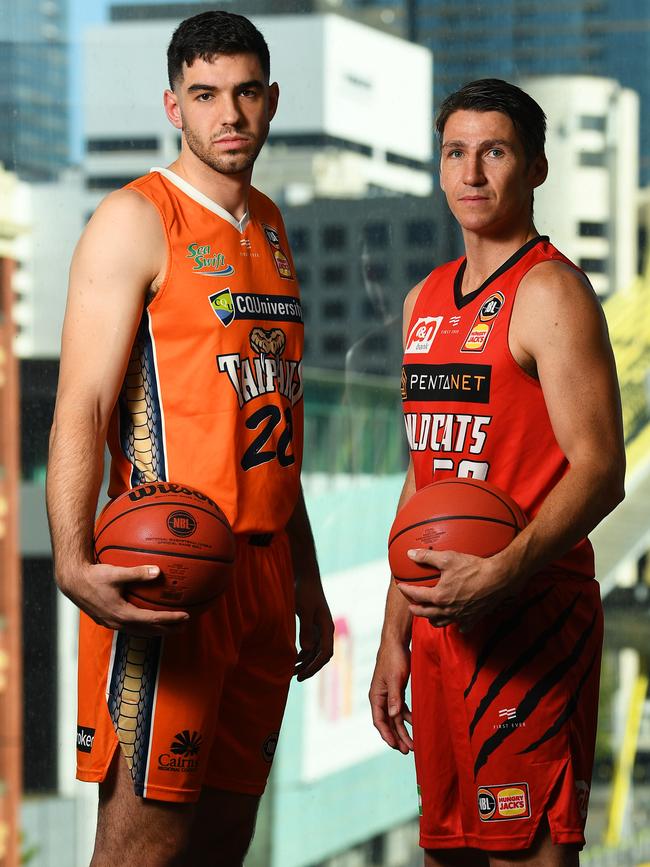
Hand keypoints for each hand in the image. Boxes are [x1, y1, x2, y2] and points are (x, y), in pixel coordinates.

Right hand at [56, 562, 189, 636]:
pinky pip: (131, 628)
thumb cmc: (93, 576)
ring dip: (157, 630)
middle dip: (168, 629)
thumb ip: (138, 573)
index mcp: (122, 614)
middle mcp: (118, 623)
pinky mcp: (108, 620)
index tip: (186, 616)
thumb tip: (158, 571)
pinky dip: (144, 626)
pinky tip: (149, 620)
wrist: (73, 583)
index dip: (171, 619)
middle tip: (185, 626)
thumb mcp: (116, 573)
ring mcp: (112, 624)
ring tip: (172, 627)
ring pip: (140, 632)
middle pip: (149, 630)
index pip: (152, 620)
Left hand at [294, 577, 333, 681]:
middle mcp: (325, 630)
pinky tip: (292, 660)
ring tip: (291, 673)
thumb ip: (305, 629)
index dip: (315, 666)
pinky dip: (302, 654)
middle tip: (296, 679)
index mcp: (327, 626)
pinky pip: (310, 645)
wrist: (305, 577)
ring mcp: (319, 628)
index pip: (325, 653)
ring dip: (305, 662)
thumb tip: (306, 650)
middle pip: (321, 655)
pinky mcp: (312, 626)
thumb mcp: (303, 609)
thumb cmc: (305, 591)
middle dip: (310, 668)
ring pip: (315, 652)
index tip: (302, 675)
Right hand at [369, 639, 412, 753]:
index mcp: (376, 695)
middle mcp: (381, 697)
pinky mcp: (397, 690)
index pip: (379, 720)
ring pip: (395, 717)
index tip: (395, 746)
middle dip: (397, 737)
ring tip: (412, 744)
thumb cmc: (394, 658)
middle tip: (407, 751)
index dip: (386, 734)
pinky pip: (401, 708)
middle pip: (388, 722)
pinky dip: (407, 717)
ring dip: (403, 730)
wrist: (397, 642)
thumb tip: (394, 716)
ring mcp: (389, 694)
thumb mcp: (395, 678)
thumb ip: (395, 697)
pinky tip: (416, 723)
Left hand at [398, 549, 520, 632]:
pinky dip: (456, 625)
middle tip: (411, 604)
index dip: (406, 591)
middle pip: (424, 613)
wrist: (498, 578)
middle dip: (415, 608)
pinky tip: (456, 620)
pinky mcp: (472, 619)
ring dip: (431, 618)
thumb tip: (410, 553)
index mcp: (439, 596)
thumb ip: (427, 556)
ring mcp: (460, 617)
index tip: (402, 586)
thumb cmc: (474, 568)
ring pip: (440, 622)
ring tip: (429, 612)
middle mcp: (447, 610)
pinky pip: (461, 627)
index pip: (416, 595)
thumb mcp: (448, 558)